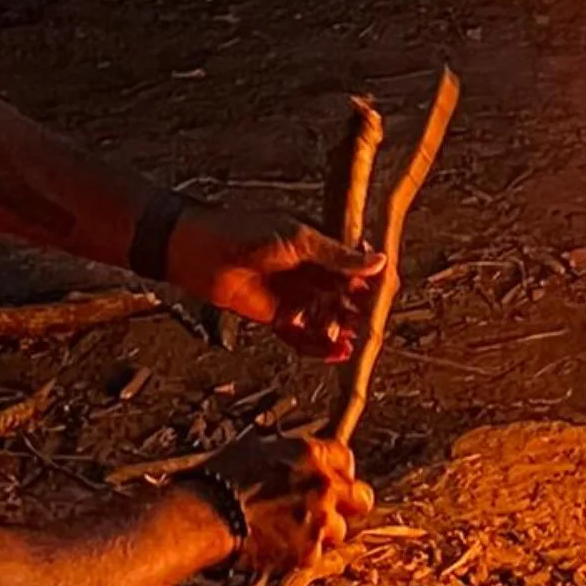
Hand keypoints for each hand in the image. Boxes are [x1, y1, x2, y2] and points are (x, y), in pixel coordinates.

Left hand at [170, 209, 382, 362]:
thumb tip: (380, 262)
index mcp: (322, 249)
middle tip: (369, 325)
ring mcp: (296, 297)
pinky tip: (335, 353)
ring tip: (351, 342)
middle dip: (359, 312)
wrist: (201, 252)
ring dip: (340, 331)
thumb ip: (337, 256)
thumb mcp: (299, 240)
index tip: (384, 298)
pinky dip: (320, 347)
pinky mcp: (279, 318)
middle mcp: (313, 274)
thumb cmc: (247, 232)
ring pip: (328, 319)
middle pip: (346, 298)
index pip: (357, 269)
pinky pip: (304, 336)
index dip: (372, 284)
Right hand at [208, 432, 372, 575]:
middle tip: (326, 510)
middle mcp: (323, 485)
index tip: (328, 479)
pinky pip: (317, 555)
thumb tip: (295, 453)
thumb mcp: (254, 447)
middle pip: (361, 497)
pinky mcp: (307, 551)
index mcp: (312, 454)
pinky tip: (280, 548)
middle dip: (346, 504)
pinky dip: (301, 554)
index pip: (346, 459)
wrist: (201, 516)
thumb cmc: (218, 478)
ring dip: (322, 533)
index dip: (337, 471)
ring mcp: (319, 520)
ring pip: (341, 530)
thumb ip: (287, 451)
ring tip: (293, 533)